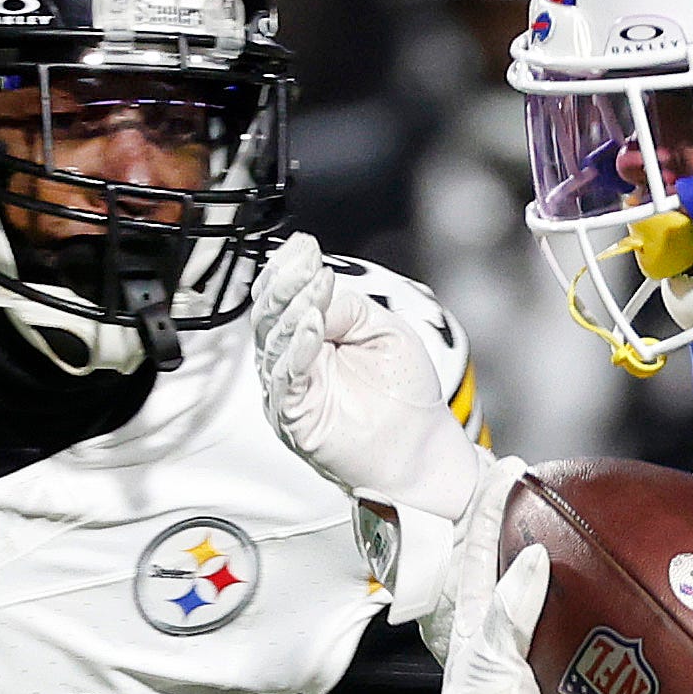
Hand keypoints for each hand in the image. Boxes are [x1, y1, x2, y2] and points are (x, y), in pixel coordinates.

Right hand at [252, 235, 494, 524]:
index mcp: (311, 335)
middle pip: (272, 314)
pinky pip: (284, 378)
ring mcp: (290, 388)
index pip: (286, 297)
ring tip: (314, 289)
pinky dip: (296, 348)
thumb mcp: (385, 331)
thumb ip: (350, 308)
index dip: (290, 270)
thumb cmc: (404, 392)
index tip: (304, 247)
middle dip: (287, 284)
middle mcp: (293, 359)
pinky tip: (311, 325)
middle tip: (306, 262)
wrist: (421, 447)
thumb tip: (316, 293)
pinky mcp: (292, 416)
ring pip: (274, 342)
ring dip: (294, 311)